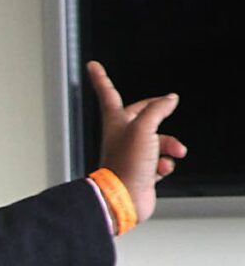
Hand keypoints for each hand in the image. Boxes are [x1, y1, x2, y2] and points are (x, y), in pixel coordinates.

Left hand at [87, 60, 186, 222]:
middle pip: (143, 117)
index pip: (107, 94)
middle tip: (169, 110)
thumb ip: (157, 109)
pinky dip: (164, 164)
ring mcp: (130, 156)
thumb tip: (169, 99)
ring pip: (156, 142)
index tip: (92, 66)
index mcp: (115, 123)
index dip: (101, 78)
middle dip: (160, 116)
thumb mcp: (144, 128)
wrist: (124, 199)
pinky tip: (162, 169)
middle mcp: (121, 138)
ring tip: (173, 152)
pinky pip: (158, 162)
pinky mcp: (140, 173)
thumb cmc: (126, 166)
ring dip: (169, 145)